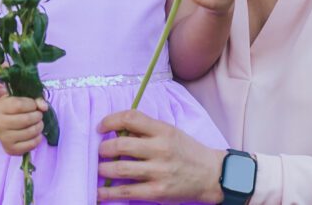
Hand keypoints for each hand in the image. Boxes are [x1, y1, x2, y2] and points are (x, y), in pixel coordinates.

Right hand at [0, 96, 47, 155]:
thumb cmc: (12, 109)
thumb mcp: (20, 99)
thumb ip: (34, 99)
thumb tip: (44, 107)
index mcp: (0, 108)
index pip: (19, 105)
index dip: (32, 104)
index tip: (34, 106)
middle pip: (25, 120)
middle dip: (37, 116)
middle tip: (39, 115)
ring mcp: (4, 138)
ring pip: (29, 132)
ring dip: (39, 127)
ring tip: (38, 124)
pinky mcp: (10, 149)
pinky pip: (30, 145)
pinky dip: (38, 139)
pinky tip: (36, 134)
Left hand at [96, 110, 225, 202]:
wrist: (211, 175)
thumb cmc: (187, 151)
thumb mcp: (170, 132)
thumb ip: (146, 130)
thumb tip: (117, 132)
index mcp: (163, 130)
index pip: (131, 118)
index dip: (110, 121)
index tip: (101, 128)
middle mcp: (160, 149)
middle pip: (121, 145)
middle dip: (103, 149)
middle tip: (100, 152)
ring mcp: (158, 171)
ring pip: (120, 169)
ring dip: (103, 169)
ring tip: (100, 169)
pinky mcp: (157, 192)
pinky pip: (126, 191)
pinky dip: (108, 193)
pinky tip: (99, 192)